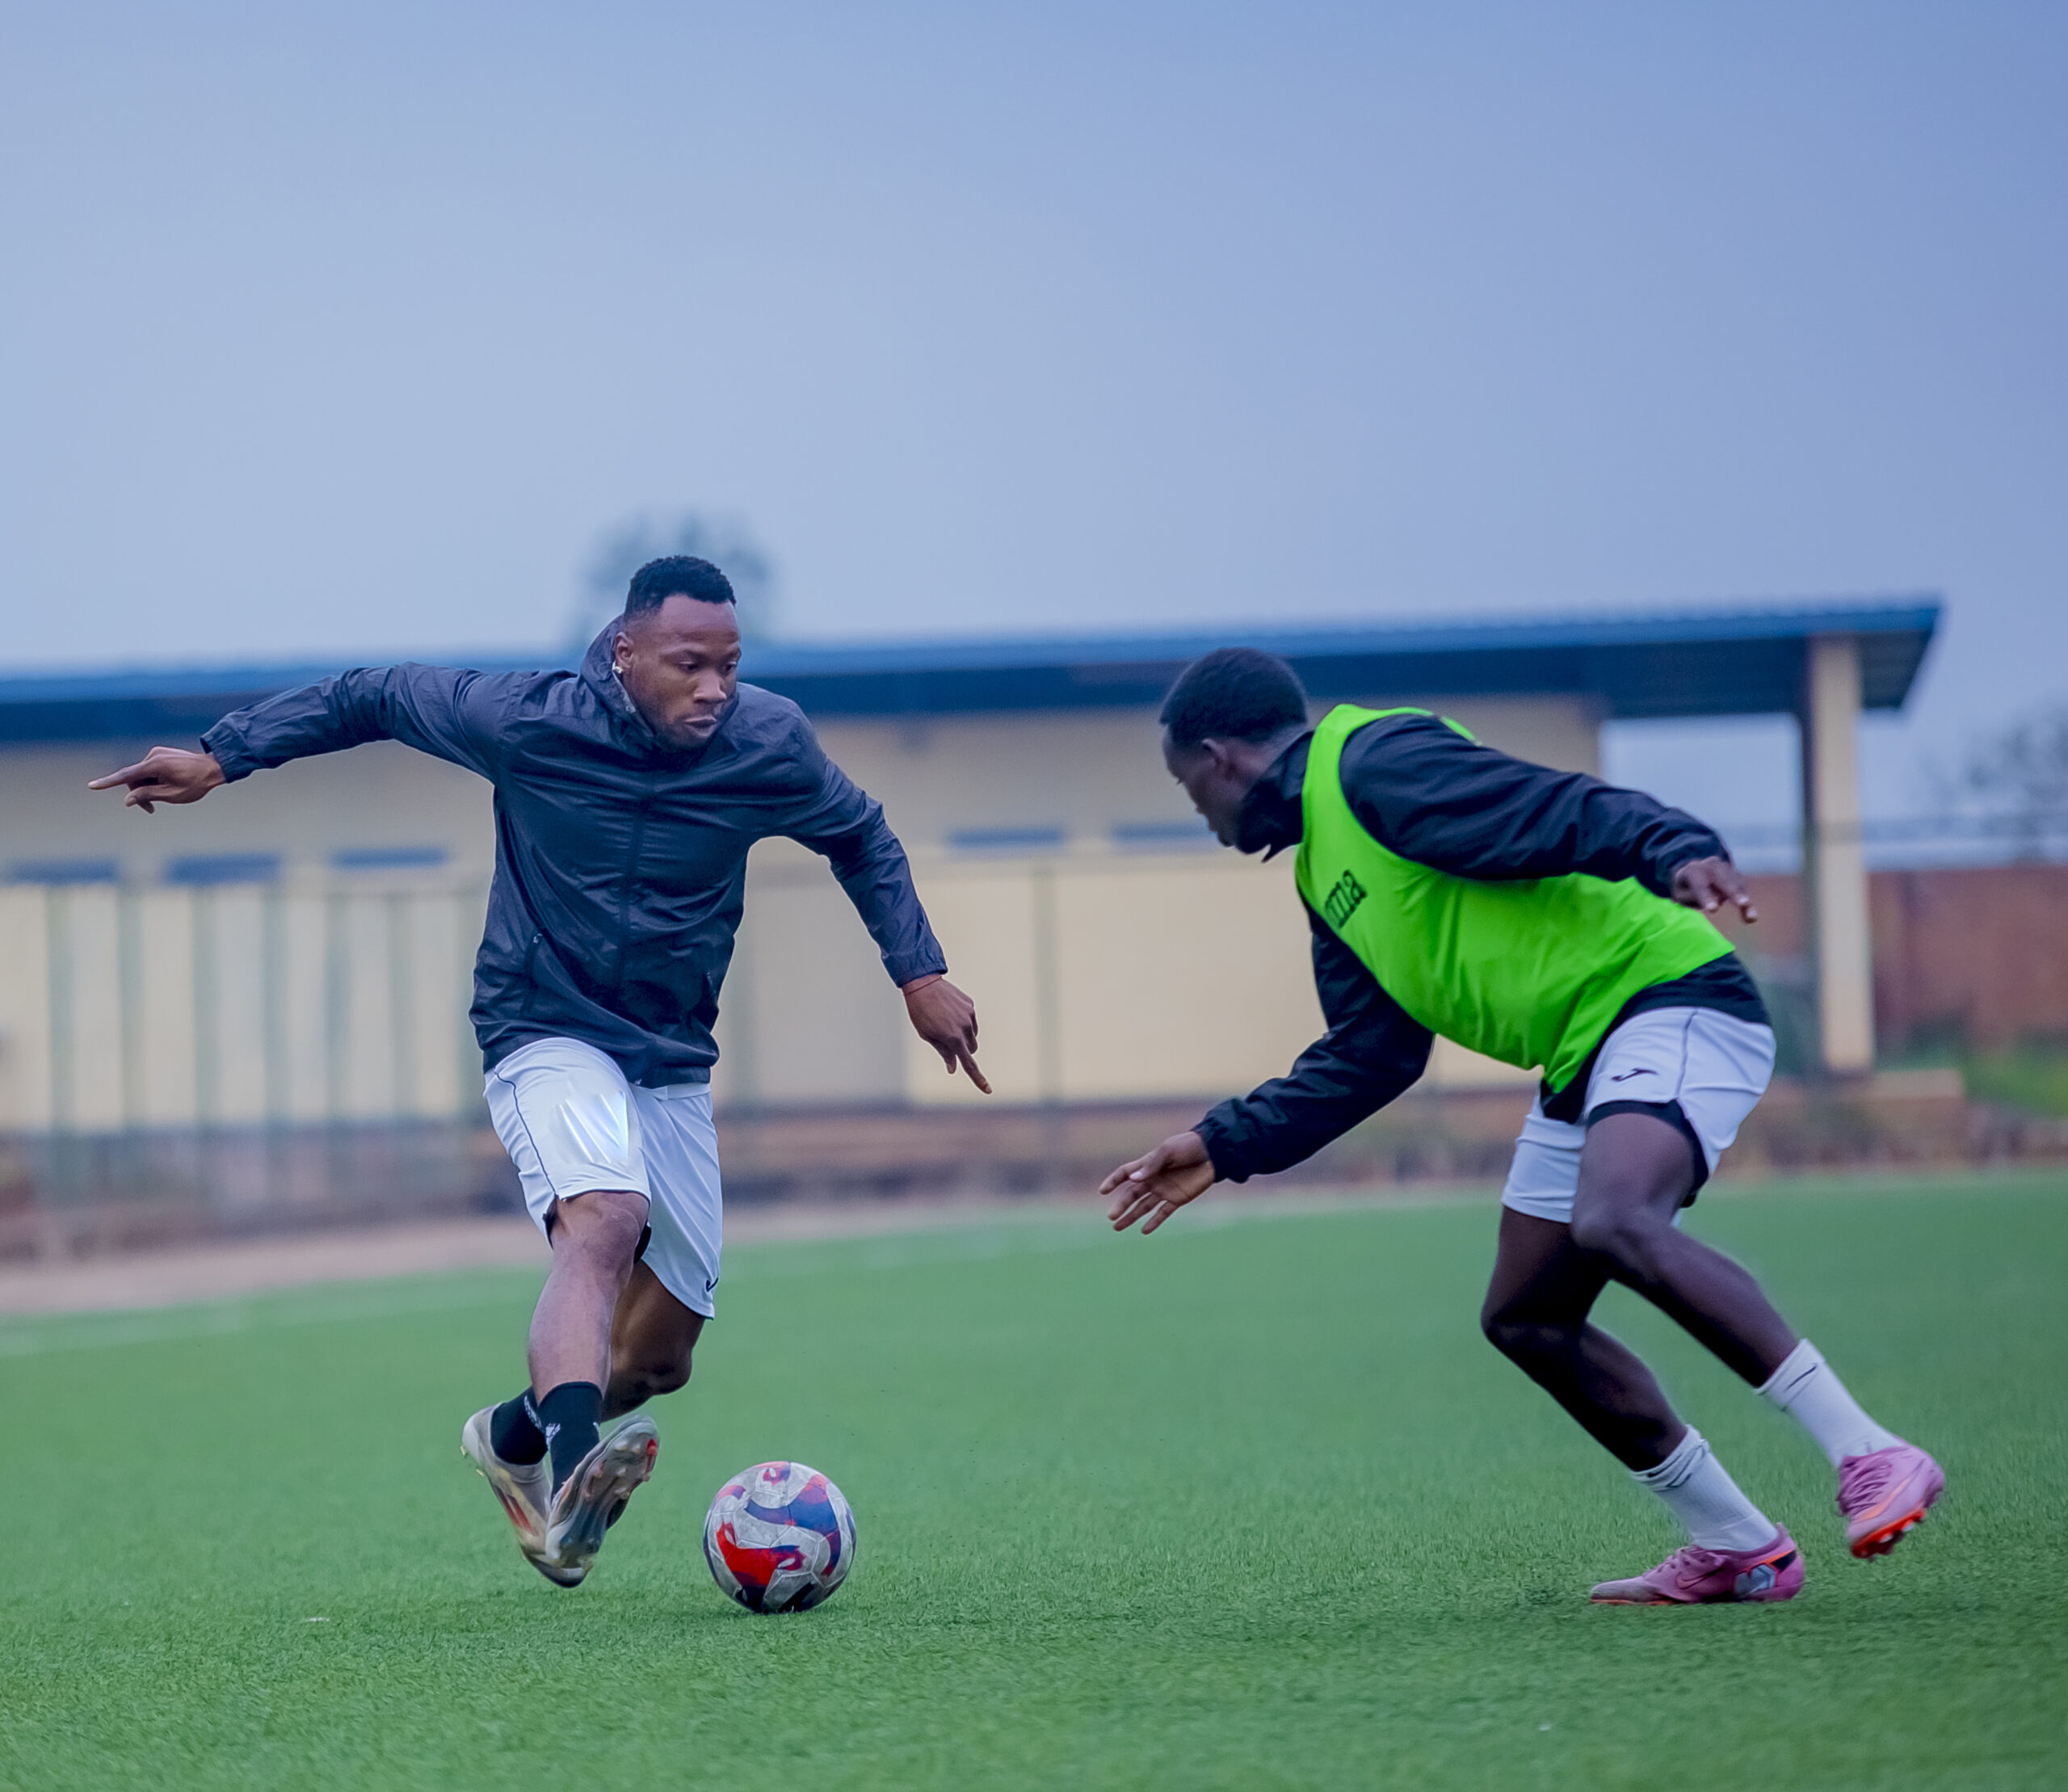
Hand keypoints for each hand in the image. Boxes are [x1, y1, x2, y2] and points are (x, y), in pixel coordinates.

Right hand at [87, 746, 225, 813]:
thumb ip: (148, 796)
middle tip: (150, 809)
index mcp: (155, 765)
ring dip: (146, 788)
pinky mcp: (160, 754)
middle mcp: (153, 755)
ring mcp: (157, 753)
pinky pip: (149, 770)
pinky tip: (166, 787)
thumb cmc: (196, 784)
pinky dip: (152, 781)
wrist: (214, 768)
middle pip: (134, 778)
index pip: (126, 776)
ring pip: (141, 775)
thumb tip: (128, 800)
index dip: (108, 783)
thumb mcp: (172, 795)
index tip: (92, 786)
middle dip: (138, 794)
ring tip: (161, 799)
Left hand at [902, 974, 989, 1093]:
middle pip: (972, 1049)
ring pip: (972, 1034)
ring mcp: (970, 1015)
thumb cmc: (920, 1013)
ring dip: (963, 1034)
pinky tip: (948, 1010)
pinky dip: (962, 1020)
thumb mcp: (927, 1035)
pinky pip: (970, 1019)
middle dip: (963, 1049)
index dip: (978, 1079)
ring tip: (944, 1021)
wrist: (923, 983)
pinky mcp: (970, 1005)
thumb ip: (943, 1052)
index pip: (969, 1064)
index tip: (988, 1090)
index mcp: (953, 1039)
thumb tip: (953, 1068)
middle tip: (946, 1039)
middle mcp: (965, 1028)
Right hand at [1101, 1131, 1214, 1234]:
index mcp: (1148, 1165)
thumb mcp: (1169, 1151)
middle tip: (1111, 1217)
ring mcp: (1164, 1190)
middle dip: (1121, 1205)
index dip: (1113, 1181)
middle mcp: (1153, 1179)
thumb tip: (1134, 1179)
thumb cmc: (1188, 1146)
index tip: (1103, 1191)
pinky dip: (1154, 1222)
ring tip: (1117, 1227)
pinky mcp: (1178, 1199)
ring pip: (1143, 1206)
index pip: (1125, 1174)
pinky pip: (1162, 1212)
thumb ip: (1152, 1165)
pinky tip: (1144, 1230)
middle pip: (1131, 1194)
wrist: (1212, 1152)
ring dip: (1131, 1216)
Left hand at [1671, 855, 1755, 924]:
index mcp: (1693, 870)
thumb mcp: (1680, 894)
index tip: (1713, 910)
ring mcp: (1725, 868)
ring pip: (1737, 883)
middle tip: (1743, 904)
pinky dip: (1747, 903)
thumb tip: (1715, 899)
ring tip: (1751, 917)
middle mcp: (1711, 865)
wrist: (1693, 872)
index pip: (1700, 884)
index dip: (1707, 897)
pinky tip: (1751, 918)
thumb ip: (1691, 896)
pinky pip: (1743, 888)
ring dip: (1745, 899)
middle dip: (1733, 892)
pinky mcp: (1736, 875)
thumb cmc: (1685, 888)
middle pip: (1723, 879)